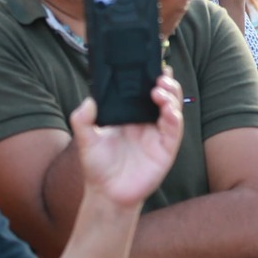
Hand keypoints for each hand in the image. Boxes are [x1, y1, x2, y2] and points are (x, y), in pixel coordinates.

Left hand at [69, 74, 183, 207]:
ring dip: (171, 96)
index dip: (150, 76)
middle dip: (166, 83)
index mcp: (131, 114)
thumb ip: (83, 120)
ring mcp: (158, 134)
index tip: (151, 63)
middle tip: (159, 76)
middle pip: (164, 95)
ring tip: (160, 90)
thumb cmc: (97, 166)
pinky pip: (174, 129)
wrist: (106, 194)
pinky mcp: (166, 149)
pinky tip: (168, 110)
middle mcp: (147, 121)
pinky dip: (174, 117)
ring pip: (173, 108)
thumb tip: (89, 101)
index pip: (144, 89)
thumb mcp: (85, 140)